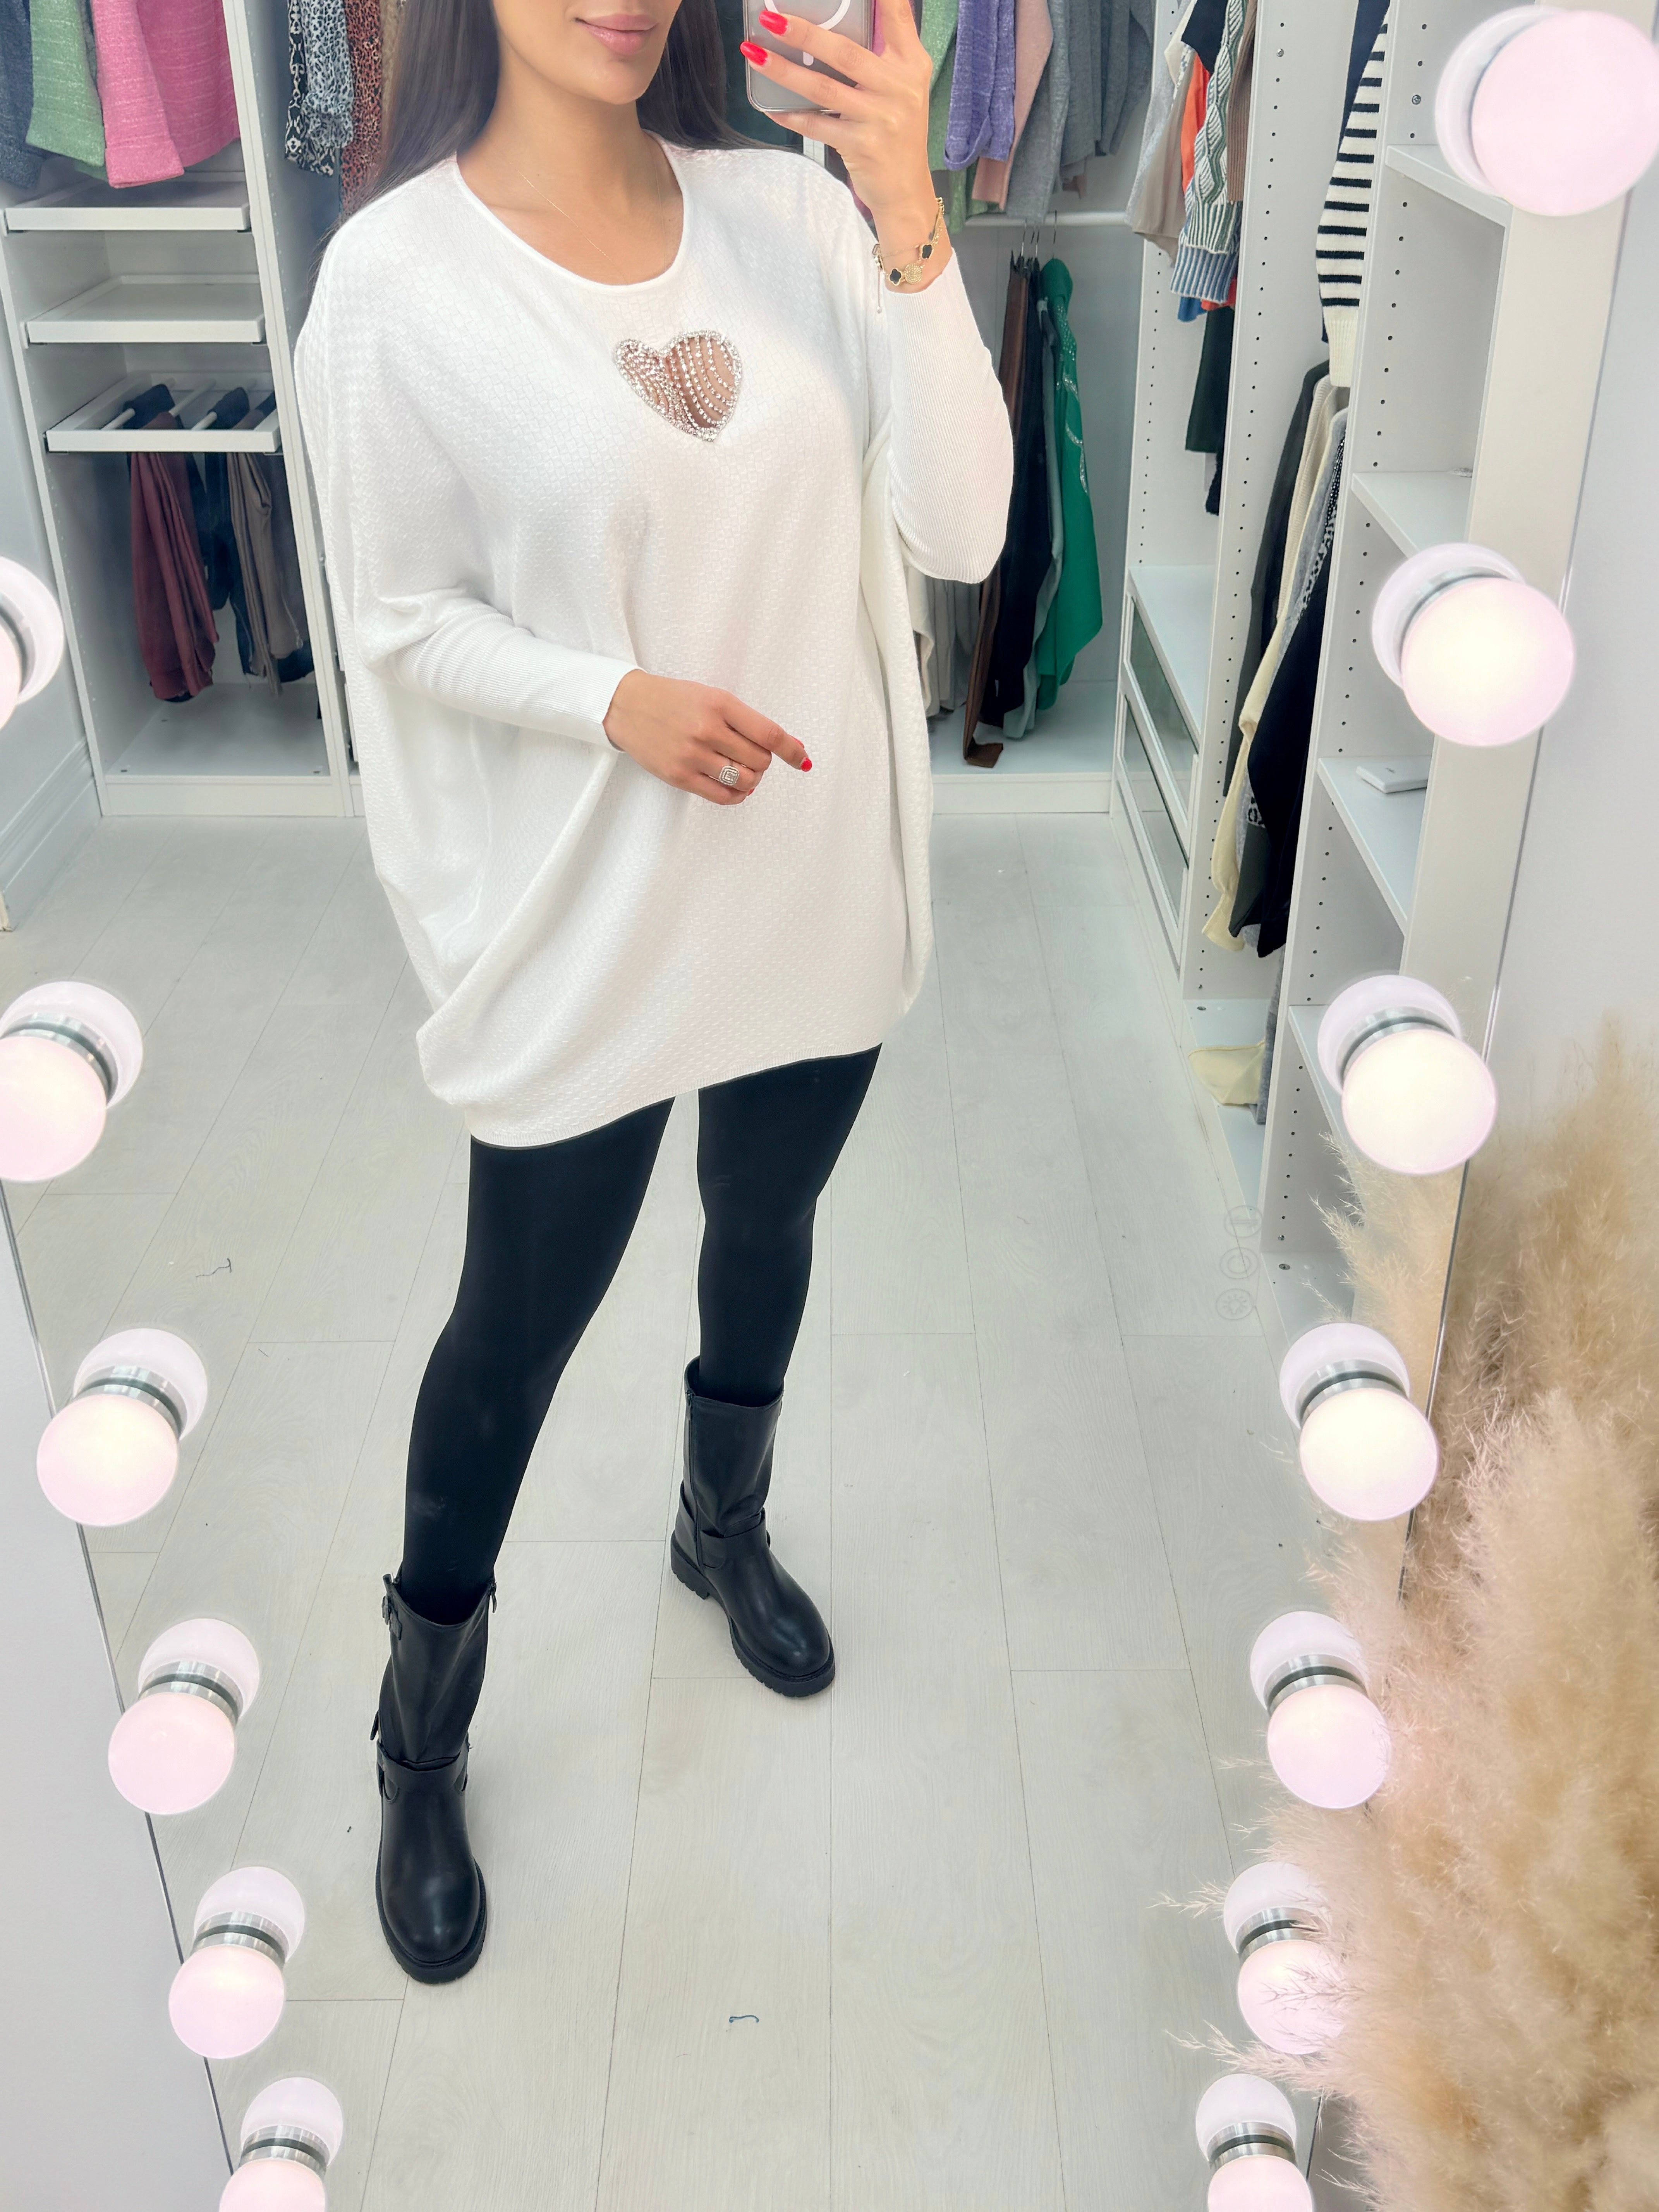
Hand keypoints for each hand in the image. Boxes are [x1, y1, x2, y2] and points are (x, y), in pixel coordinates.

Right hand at [602, 669, 810, 803]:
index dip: (792, 750)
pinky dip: (737, 794)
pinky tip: (734, 786)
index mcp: (720, 704)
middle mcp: (707, 730)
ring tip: (740, 769)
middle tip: (750, 755)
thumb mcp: (712, 697)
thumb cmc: (674, 700)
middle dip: (763, 761)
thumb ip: (747, 721)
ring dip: (751, 779)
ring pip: (745, 780)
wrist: (628, 706)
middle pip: (760, 761)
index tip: (802, 759)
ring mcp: (692, 755)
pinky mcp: (679, 776)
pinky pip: (723, 796)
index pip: (769, 734)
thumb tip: (788, 745)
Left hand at [742, 0, 950, 288]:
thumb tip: (847, 20)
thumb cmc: (898, 132)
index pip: (898, 14)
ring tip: (754, 53)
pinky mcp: (862, 146)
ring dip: (784, 71)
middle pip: (845, 52)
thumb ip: (884, 51)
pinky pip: (817, 126)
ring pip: (824, 88)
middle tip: (772, 18)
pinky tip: (770, 106)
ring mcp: (880, 118)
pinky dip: (791, 116)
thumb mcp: (903, 86)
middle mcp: (899, 87)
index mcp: (911, 64)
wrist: (907, 191)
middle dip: (804, 33)